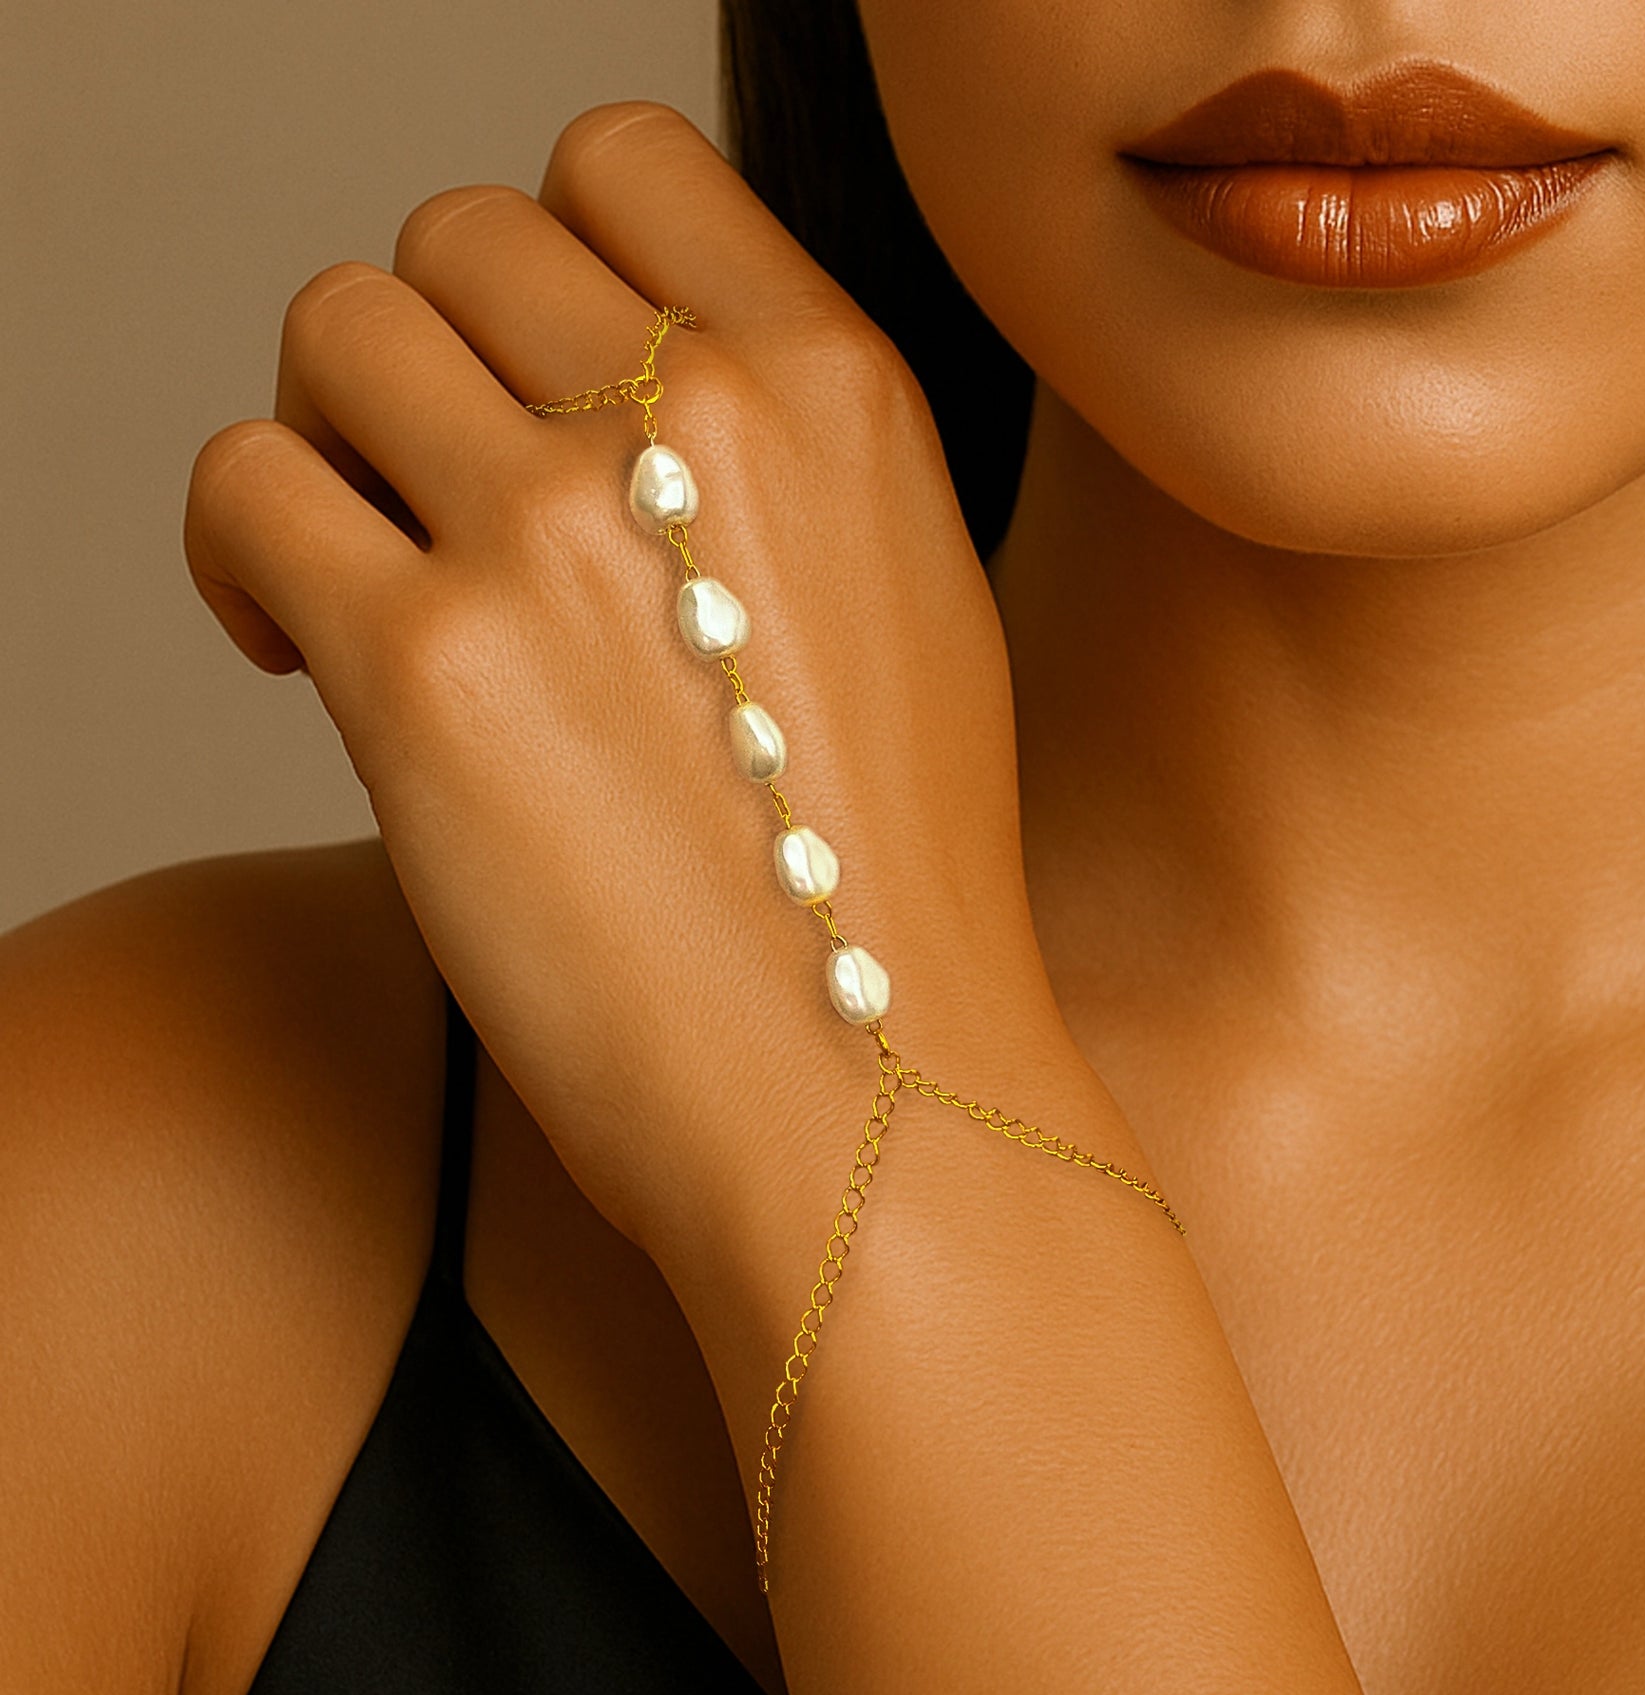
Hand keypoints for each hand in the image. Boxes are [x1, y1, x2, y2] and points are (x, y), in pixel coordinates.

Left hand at [184, 103, 1075, 1342]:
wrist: (876, 1098)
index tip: (524, 375)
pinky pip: (247, 485)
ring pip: (334, 329)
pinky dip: (242, 552)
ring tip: (358, 568)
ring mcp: (557, 532)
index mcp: (843, 391)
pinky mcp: (425, 666)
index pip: (618, 155)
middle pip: (453, 236)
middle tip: (430, 493)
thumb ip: (776, 458)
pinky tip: (298, 649)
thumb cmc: (886, 894)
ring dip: (328, 436)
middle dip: (425, 358)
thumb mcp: (912, 608)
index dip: (542, 255)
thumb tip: (603, 386)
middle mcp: (700, 422)